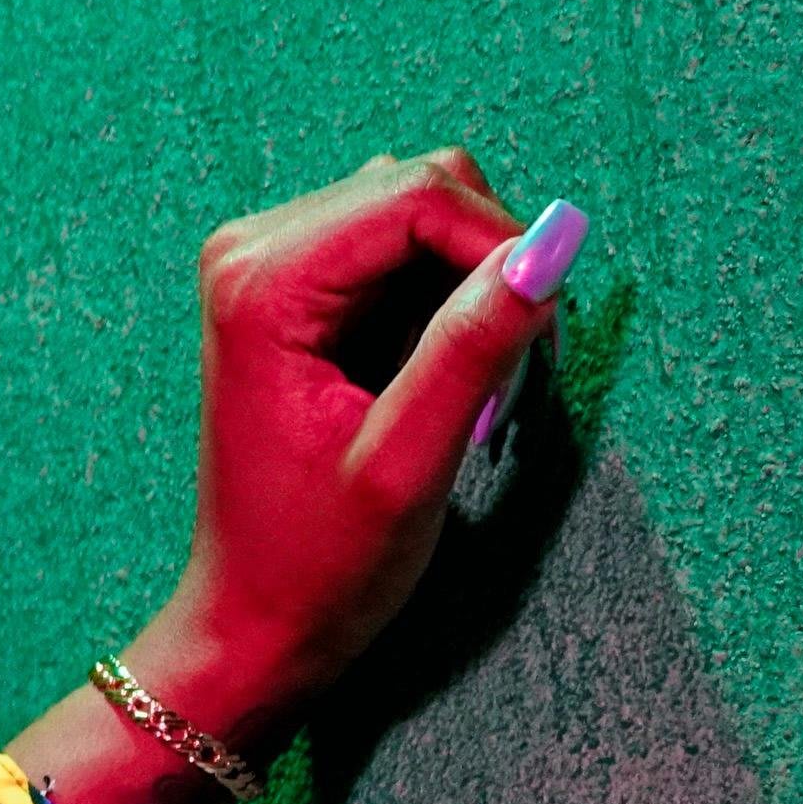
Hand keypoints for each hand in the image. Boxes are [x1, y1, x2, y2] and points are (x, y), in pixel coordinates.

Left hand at [127, 148, 582, 748]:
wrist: (254, 616)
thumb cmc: (320, 560)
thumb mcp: (409, 463)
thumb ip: (472, 350)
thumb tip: (549, 249)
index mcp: (263, 282)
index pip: (417, 195)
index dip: (502, 245)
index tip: (540, 329)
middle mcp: (253, 251)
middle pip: (420, 187)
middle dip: (487, 263)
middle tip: (500, 375)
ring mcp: (270, 264)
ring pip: (419, 211)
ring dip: (470, 282)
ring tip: (461, 389)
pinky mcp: (297, 287)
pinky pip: (401, 251)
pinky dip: (444, 300)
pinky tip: (434, 379)